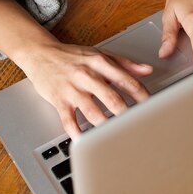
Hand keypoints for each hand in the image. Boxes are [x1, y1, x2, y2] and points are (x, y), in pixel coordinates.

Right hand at [19, 41, 152, 138]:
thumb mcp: (98, 53)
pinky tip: (85, 140)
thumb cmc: (71, 56)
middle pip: (111, 98)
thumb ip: (124, 63)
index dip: (142, 95)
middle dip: (127, 114)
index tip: (152, 107)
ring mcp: (72, 88)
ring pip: (92, 111)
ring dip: (106, 126)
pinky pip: (68, 120)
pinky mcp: (58, 100)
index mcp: (98, 62)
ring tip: (117, 136)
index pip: (125, 80)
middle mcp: (86, 75)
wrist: (40, 53)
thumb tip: (147, 70)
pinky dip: (77, 133)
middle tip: (138, 126)